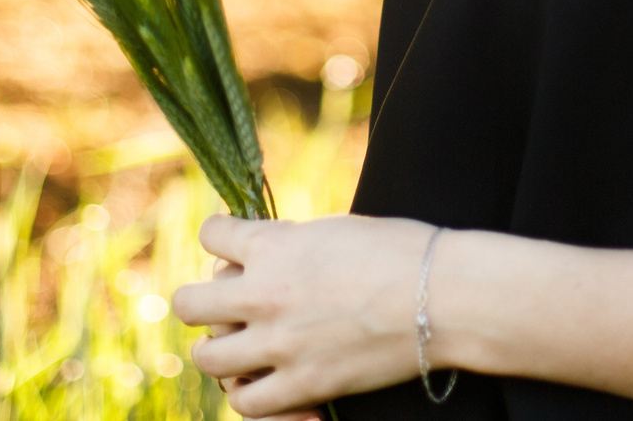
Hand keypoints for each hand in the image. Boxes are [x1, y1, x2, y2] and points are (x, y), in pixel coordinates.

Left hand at [171, 214, 437, 418]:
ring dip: (219, 350)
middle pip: (190, 303)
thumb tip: (273, 253)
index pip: (212, 236)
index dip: (219, 238)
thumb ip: (293, 243)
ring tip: (237, 348)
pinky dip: (252, 395)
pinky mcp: (303, 385)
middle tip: (229, 303)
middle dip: (204, 300)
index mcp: (273, 245)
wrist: (442, 294)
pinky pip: (248, 403)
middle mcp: (263, 294)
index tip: (231, 244)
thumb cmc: (402, 250)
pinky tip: (267, 384)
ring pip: (208, 358)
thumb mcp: (337, 229)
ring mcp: (279, 344)